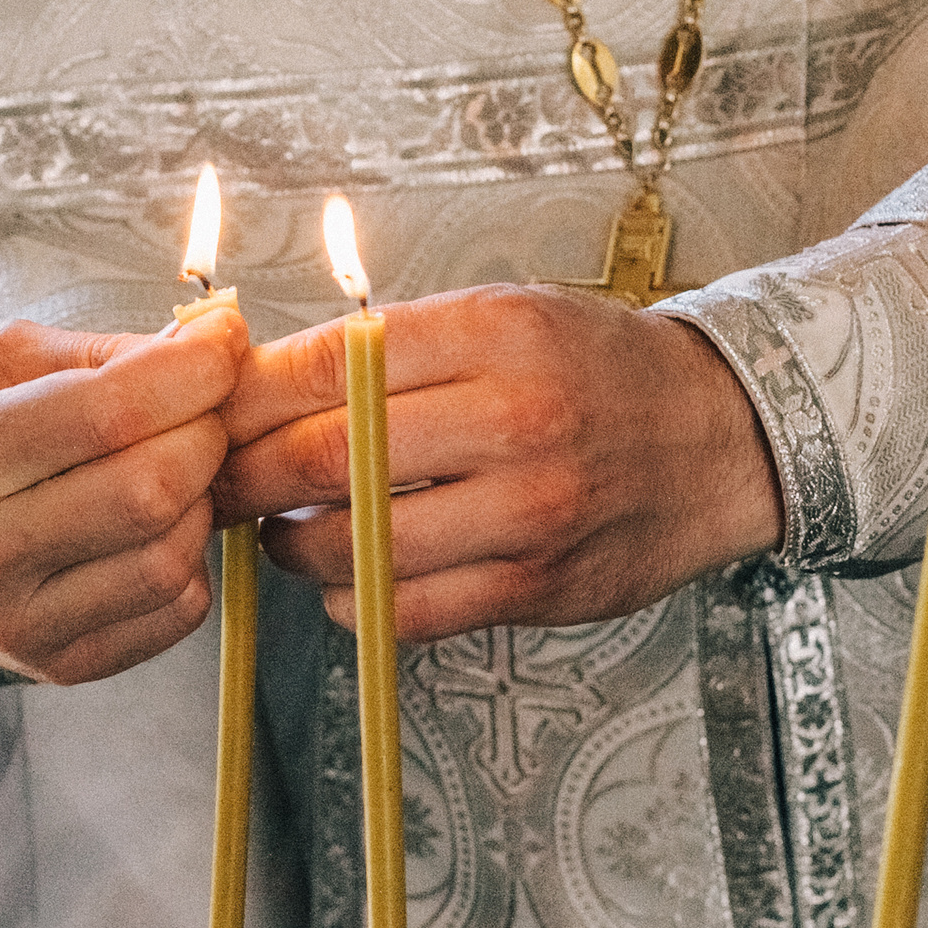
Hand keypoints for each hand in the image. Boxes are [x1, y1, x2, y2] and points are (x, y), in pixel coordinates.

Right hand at [0, 308, 245, 683]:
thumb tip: (203, 345)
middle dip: (204, 432)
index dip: (190, 371)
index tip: (219, 342)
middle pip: (151, 490)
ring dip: (200, 500)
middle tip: (198, 406)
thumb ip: (88, 353)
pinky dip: (189, 560)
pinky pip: (171, 614)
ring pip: (170, 558)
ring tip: (172, 465)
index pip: (107, 413)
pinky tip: (156, 527)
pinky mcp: (54, 665)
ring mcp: (16, 622)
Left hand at [214, 284, 781, 641]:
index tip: (208, 414)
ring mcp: (530, 511)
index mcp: (495, 333)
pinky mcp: (538, 586)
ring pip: (357, 544)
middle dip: (245, 477)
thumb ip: (393, 346)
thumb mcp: (504, 316)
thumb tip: (256, 381)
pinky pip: (406, 611)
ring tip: (284, 530)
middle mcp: (514, 418)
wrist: (718, 439)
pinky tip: (348, 576)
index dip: (246, 397)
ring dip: (293, 545)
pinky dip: (352, 600)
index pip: (329, 365)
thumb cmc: (594, 371)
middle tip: (216, 484)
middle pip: (327, 456)